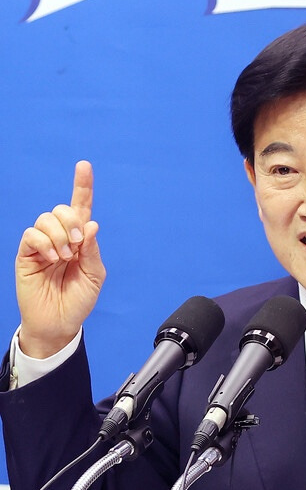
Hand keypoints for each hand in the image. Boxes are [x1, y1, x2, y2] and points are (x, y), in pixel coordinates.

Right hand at [15, 160, 105, 357]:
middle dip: (72, 221)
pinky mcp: (27, 254)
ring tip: (65, 257)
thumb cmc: (78, 300)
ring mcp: (43, 245)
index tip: (84, 166)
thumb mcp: (95, 275)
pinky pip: (31, 234)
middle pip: (63, 209)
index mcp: (80, 241)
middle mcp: (61, 238)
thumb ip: (93, 250)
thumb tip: (92, 224)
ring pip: (46, 218)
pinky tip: (52, 258)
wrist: (60, 323)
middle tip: (78, 244)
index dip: (82, 187)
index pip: (81, 208)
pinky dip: (45, 243)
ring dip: (60, 235)